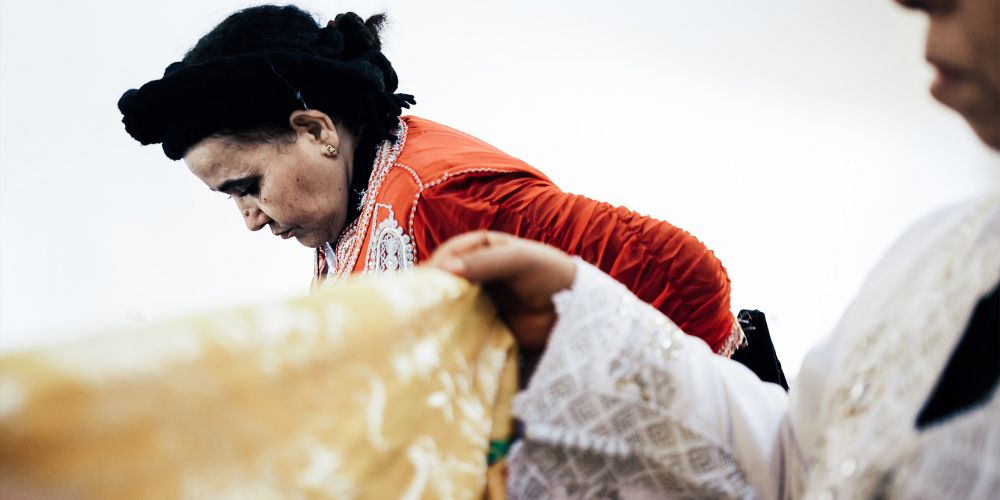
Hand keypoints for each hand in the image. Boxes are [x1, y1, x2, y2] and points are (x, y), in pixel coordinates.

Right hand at [428, 231, 575, 347]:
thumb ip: (484, 262)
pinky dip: (450, 329)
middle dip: (431, 289)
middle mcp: (475, 272)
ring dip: (437, 310)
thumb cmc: (549, 274)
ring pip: (448, 302)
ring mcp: (477, 298)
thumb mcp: (518, 260)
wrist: (573, 311)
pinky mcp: (482, 323)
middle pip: (443, 279)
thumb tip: (444, 269)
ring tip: (423, 321)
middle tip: (416, 303)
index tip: (425, 281)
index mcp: (481, 248)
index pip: (449, 254)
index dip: (436, 265)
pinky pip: (460, 325)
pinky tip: (440, 336)